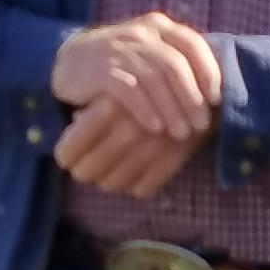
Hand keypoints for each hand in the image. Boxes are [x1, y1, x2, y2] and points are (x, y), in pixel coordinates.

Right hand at [50, 11, 222, 138]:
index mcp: (158, 26)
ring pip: (154, 78)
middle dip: (191, 98)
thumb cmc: (122, 65)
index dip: (208, 72)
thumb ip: (177, 62)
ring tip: (180, 133)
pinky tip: (155, 127)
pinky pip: (128, 89)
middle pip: (175, 64)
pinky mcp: (100, 67)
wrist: (70, 62)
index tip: (216, 100)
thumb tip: (216, 94)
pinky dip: (145, 109)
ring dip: (171, 108)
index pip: (192, 44)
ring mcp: (119, 48)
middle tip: (200, 126)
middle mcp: (141, 32)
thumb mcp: (150, 54)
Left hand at [53, 96, 203, 197]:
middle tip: (84, 167)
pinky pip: (143, 188)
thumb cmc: (152, 81)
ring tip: (110, 169)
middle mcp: (129, 130)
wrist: (204, 82)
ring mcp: (153, 149)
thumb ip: (94, 103)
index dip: (65, 157)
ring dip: (108, 181)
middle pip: (88, 172)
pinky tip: (135, 172)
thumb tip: (76, 121)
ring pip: (114, 184)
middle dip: (84, 172)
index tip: (67, 156)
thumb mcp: (118, 85)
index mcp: (109, 108)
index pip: (70, 149)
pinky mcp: (174, 161)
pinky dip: (136, 185)